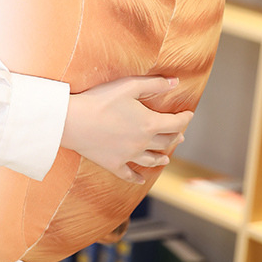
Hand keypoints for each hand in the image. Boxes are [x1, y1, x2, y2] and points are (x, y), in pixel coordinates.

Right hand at [60, 75, 191, 183]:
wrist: (73, 121)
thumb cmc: (100, 100)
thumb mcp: (128, 86)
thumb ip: (154, 84)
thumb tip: (175, 82)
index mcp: (149, 124)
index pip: (175, 123)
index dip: (184, 119)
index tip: (189, 115)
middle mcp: (143, 143)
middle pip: (166, 142)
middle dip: (175, 137)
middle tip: (179, 135)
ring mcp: (128, 156)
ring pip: (151, 159)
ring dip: (161, 158)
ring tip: (166, 158)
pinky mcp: (114, 164)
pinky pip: (129, 174)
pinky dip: (137, 177)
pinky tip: (141, 179)